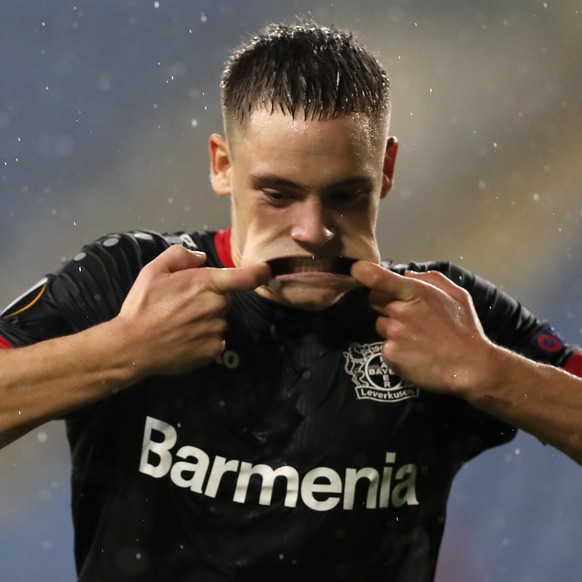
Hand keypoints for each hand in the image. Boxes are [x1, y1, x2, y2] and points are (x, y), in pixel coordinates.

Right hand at [116, 245, 269, 376]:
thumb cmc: (143, 306)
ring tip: (180, 323)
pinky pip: (216, 340)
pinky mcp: (214, 350)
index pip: (245, 277)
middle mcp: (217, 306)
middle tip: (183, 305)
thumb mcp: (154, 270)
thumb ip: (180, 256)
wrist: (132, 346)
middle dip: (211, 299)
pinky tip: (184, 338)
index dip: (260, 272)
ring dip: (207, 320)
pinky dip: (204, 339)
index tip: (268, 271)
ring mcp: (217, 330)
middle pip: (226, 299)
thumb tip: (201, 258)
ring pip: (220, 320)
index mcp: (206, 283)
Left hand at [351, 261, 494, 394]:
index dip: (362, 271)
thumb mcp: (457, 295)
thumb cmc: (465, 329)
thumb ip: (430, 279)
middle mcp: (400, 311)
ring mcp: (393, 334)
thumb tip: (406, 274)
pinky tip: (414, 354)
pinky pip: (385, 347)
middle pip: (375, 301)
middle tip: (409, 316)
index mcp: (416, 293)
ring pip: (381, 325)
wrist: (471, 368)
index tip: (356, 269)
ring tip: (417, 338)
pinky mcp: (390, 355)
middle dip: (386, 305)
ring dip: (393, 329)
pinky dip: (396, 350)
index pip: (378, 277)